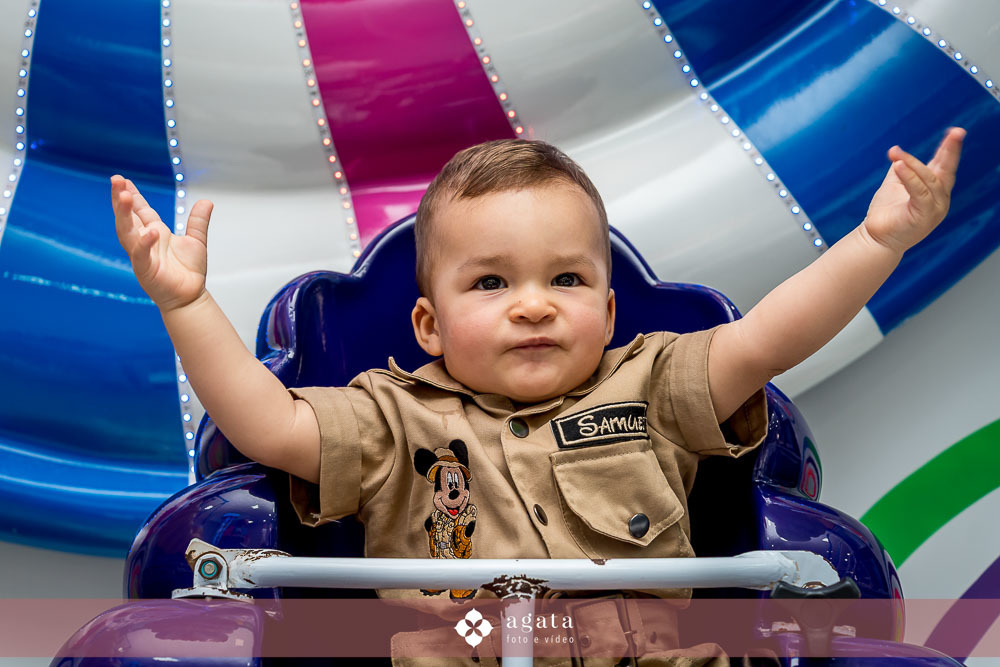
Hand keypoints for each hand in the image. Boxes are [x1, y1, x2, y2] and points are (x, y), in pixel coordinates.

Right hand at [111, 175, 213, 311]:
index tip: (122, 179)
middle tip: (116, 180)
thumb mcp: (196, 241)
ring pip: (127, 233)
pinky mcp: (146, 270)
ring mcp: (142, 256)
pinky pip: (141, 255)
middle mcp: (144, 242)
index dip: (131, 195)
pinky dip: (144, 244)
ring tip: (124, 196)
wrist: (191, 297)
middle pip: (127, 218)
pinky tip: (151, 231)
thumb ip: (198, 222)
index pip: (139, 210)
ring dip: (124, 215)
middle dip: (120, 199)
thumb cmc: (189, 271)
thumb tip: (207, 201)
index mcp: (154, 233)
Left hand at [862, 127, 964, 253]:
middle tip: (956, 132)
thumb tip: (899, 152)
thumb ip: (901, 169)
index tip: (955, 132)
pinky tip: (899, 166)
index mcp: (934, 190)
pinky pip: (919, 193)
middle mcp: (939, 198)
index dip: (950, 149)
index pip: (944, 166)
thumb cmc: (885, 213)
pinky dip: (909, 178)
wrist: (876, 238)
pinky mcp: (925, 216)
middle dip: (951, 150)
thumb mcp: (895, 185)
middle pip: (946, 170)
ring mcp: (935, 208)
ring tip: (897, 155)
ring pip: (929, 180)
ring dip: (913, 165)